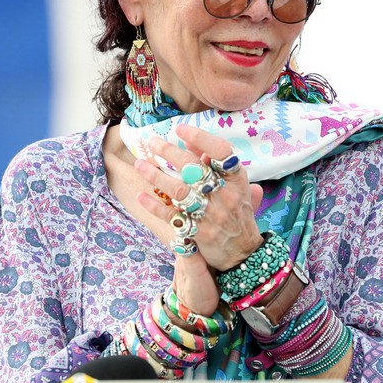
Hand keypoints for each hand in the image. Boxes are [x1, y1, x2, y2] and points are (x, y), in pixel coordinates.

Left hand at [135, 125, 263, 313]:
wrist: (242, 252)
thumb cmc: (236, 212)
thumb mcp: (235, 187)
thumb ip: (215, 166)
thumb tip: (193, 145)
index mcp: (236, 179)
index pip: (221, 151)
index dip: (201, 138)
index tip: (181, 129)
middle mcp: (225, 195)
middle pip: (194, 167)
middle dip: (169, 152)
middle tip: (152, 143)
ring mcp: (211, 214)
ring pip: (179, 190)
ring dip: (155, 175)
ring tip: (140, 164)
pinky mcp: (198, 232)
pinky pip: (171, 215)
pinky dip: (154, 205)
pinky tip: (141, 195)